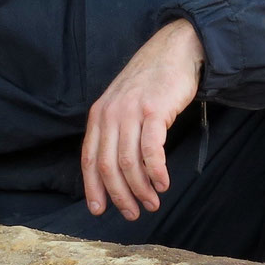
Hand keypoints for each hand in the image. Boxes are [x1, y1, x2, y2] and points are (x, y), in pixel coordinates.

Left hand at [81, 19, 203, 220]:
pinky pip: (151, 150)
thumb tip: (115, 171)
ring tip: (152, 203)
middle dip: (119, 195)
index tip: (98, 210)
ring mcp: (131, 112)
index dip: (93, 187)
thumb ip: (115, 131)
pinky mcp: (154, 111)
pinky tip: (163, 184)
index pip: (89, 159)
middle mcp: (110, 115)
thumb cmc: (151, 82)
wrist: (174, 51)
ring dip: (140, 189)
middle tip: (133, 213)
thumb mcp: (122, 104)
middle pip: (108, 166)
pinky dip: (156, 172)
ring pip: (129, 163)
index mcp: (99, 116)